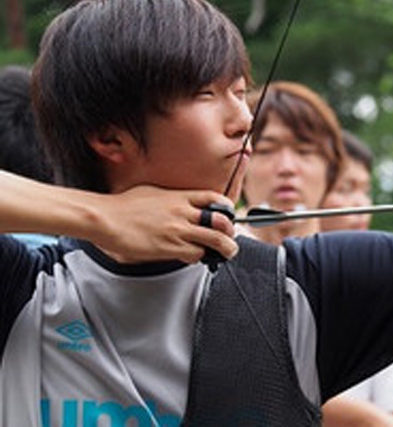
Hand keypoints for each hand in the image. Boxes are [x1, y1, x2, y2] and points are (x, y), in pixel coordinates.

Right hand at [87, 185, 237, 263]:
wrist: (105, 218)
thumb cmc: (125, 205)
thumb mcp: (154, 192)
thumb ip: (173, 198)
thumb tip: (184, 203)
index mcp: (180, 196)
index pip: (216, 199)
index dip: (228, 209)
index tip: (229, 216)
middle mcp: (183, 212)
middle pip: (222, 222)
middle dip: (231, 233)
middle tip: (231, 239)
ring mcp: (177, 230)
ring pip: (215, 241)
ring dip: (225, 249)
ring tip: (227, 253)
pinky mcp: (169, 247)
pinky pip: (195, 254)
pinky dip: (199, 257)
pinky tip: (195, 257)